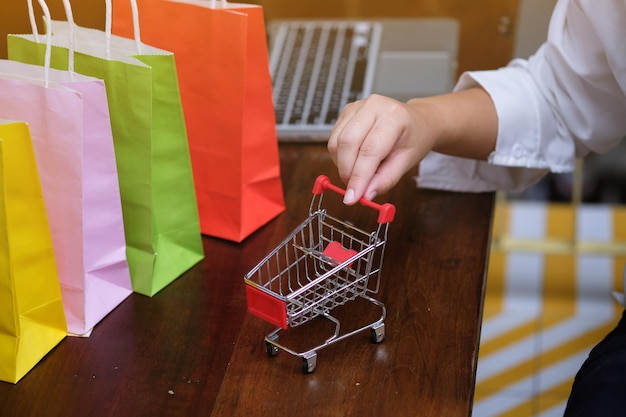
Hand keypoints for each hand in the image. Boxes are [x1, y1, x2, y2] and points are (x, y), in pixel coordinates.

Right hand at [327, 89, 497, 204]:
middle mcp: (373, 105)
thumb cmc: (414, 139)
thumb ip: (386, 179)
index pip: (369, 150)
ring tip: (357, 173)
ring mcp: (357, 106)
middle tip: (353, 189)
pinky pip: (333, 139)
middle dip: (346, 171)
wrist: (416, 121)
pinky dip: (339, 156)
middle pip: (347, 143)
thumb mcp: (407, 162)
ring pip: (336, 142)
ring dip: (342, 165)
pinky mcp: (346, 112)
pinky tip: (354, 160)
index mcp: (393, 116)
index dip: (358, 177)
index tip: (352, 198)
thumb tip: (365, 195)